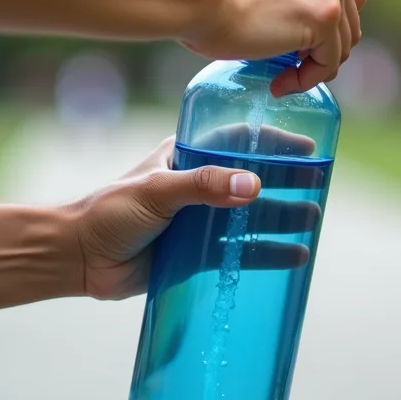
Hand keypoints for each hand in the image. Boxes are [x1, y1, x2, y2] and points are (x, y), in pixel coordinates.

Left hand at [72, 129, 321, 300]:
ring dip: (282, 217)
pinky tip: (294, 256)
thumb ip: (202, 187)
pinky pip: (240, 251)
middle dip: (286, 182)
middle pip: (252, 179)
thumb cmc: (110, 212)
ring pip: (251, 216)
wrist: (80, 258)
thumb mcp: (157, 192)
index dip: (273, 142)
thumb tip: (252, 186)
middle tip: (319, 185)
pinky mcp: (197, 253)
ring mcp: (199, 220)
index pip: (238, 141)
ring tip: (313, 220)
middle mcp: (197, 185)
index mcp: (185, 157)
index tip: (306, 148)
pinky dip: (267, 253)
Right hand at [183, 0, 367, 96]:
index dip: (325, 20)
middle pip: (349, 16)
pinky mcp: (325, 18)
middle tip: (295, 62)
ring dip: (314, 65)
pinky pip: (329, 63)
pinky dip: (306, 79)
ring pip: (342, 43)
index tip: (299, 39)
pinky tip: (280, 83)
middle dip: (325, 44)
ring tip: (284, 76)